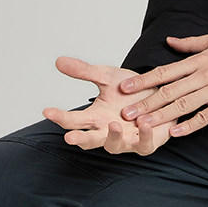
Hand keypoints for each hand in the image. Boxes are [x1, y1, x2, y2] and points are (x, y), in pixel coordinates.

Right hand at [42, 56, 170, 154]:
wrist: (160, 95)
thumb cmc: (132, 90)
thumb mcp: (108, 76)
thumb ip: (85, 72)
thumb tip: (58, 61)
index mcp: (96, 117)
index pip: (73, 120)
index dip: (60, 117)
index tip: (47, 110)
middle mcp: (108, 131)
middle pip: (90, 140)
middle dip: (80, 139)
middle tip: (69, 137)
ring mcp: (126, 140)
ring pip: (115, 146)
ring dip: (113, 137)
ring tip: (114, 125)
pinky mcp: (147, 143)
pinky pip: (144, 144)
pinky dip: (144, 135)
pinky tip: (144, 123)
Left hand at [118, 32, 207, 137]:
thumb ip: (191, 43)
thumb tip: (170, 41)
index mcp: (199, 60)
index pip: (165, 71)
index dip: (144, 80)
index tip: (125, 87)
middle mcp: (204, 75)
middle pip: (168, 91)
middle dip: (145, 102)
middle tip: (126, 112)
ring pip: (183, 105)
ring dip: (160, 116)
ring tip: (143, 125)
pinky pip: (205, 116)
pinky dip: (189, 125)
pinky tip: (175, 133)